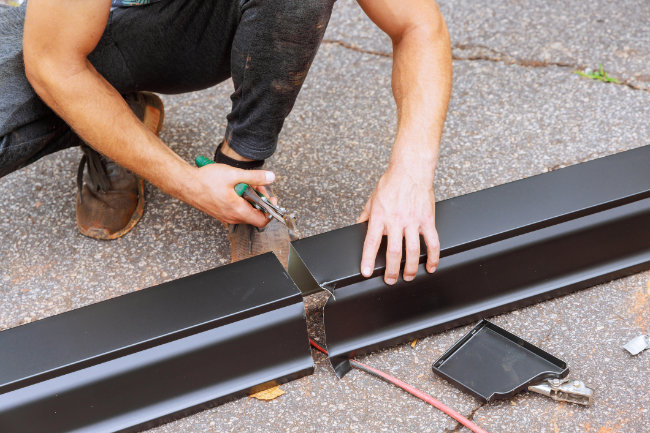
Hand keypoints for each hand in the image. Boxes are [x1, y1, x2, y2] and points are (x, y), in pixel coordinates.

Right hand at [188, 163, 275, 226]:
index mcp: (238, 211)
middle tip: (255, 184)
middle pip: (255, 214)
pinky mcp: (221, 212)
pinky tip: (235, 186)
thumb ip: (254, 177)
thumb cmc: (206, 181)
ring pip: (245, 210)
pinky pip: (236, 209)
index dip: (270, 209)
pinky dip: (240, 199)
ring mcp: (226, 216)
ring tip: (243, 183)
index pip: (263, 220)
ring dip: (249, 198)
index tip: (270, 197)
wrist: (186, 184)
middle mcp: (233, 217)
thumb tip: (270, 177)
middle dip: (259, 198)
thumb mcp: (234, 175)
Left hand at [358, 167, 439, 283]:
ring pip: (412, 251)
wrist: (411, 169)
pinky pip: (432, 242)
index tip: (366, 272)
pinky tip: (431, 266)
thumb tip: (358, 227)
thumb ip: (366, 216)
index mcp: (380, 217)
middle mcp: (395, 221)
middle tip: (390, 279)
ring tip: (408, 276)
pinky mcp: (427, 220)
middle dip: (391, 270)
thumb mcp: (372, 199)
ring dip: (410, 268)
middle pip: (393, 252)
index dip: (368, 260)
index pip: (371, 243)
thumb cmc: (391, 182)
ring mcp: (412, 221)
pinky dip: (433, 257)